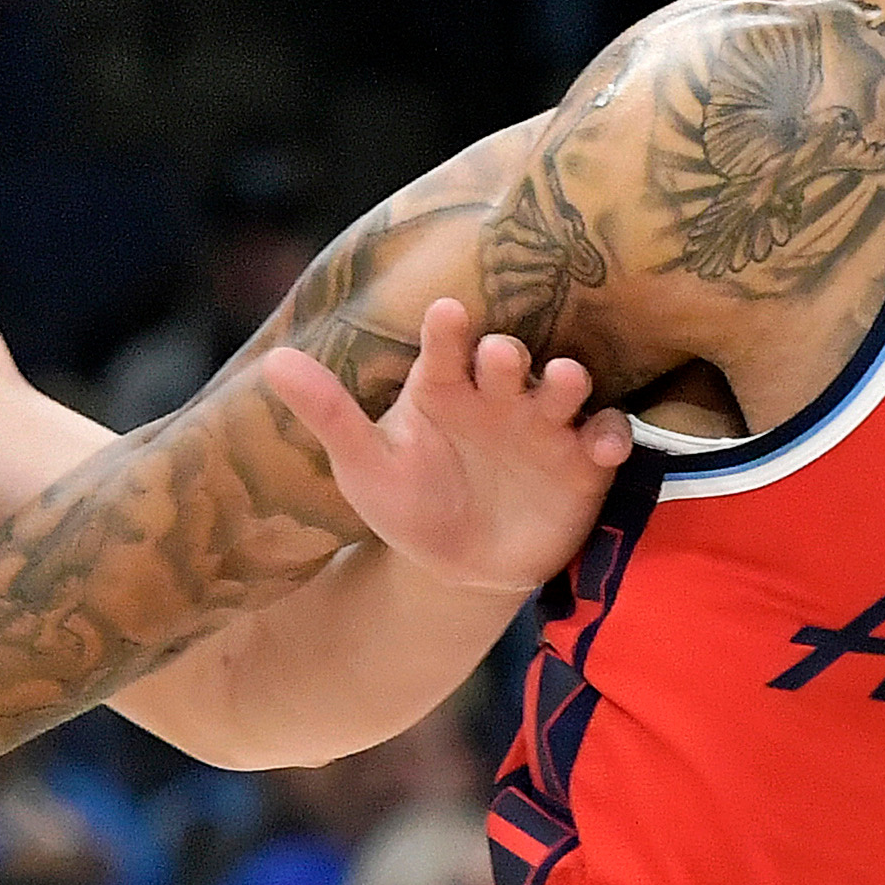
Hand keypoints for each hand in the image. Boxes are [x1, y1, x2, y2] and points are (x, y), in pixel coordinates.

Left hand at [259, 298, 633, 603]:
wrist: (458, 570)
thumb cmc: (408, 504)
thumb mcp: (363, 465)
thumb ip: (328, 414)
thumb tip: (272, 361)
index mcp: (445, 387)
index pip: (446, 349)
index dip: (447, 332)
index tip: (444, 314)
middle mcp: (498, 396)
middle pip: (508, 362)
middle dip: (506, 356)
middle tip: (498, 354)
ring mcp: (544, 426)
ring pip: (563, 391)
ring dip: (565, 382)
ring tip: (563, 380)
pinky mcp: (583, 463)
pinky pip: (606, 438)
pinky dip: (612, 436)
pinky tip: (605, 444)